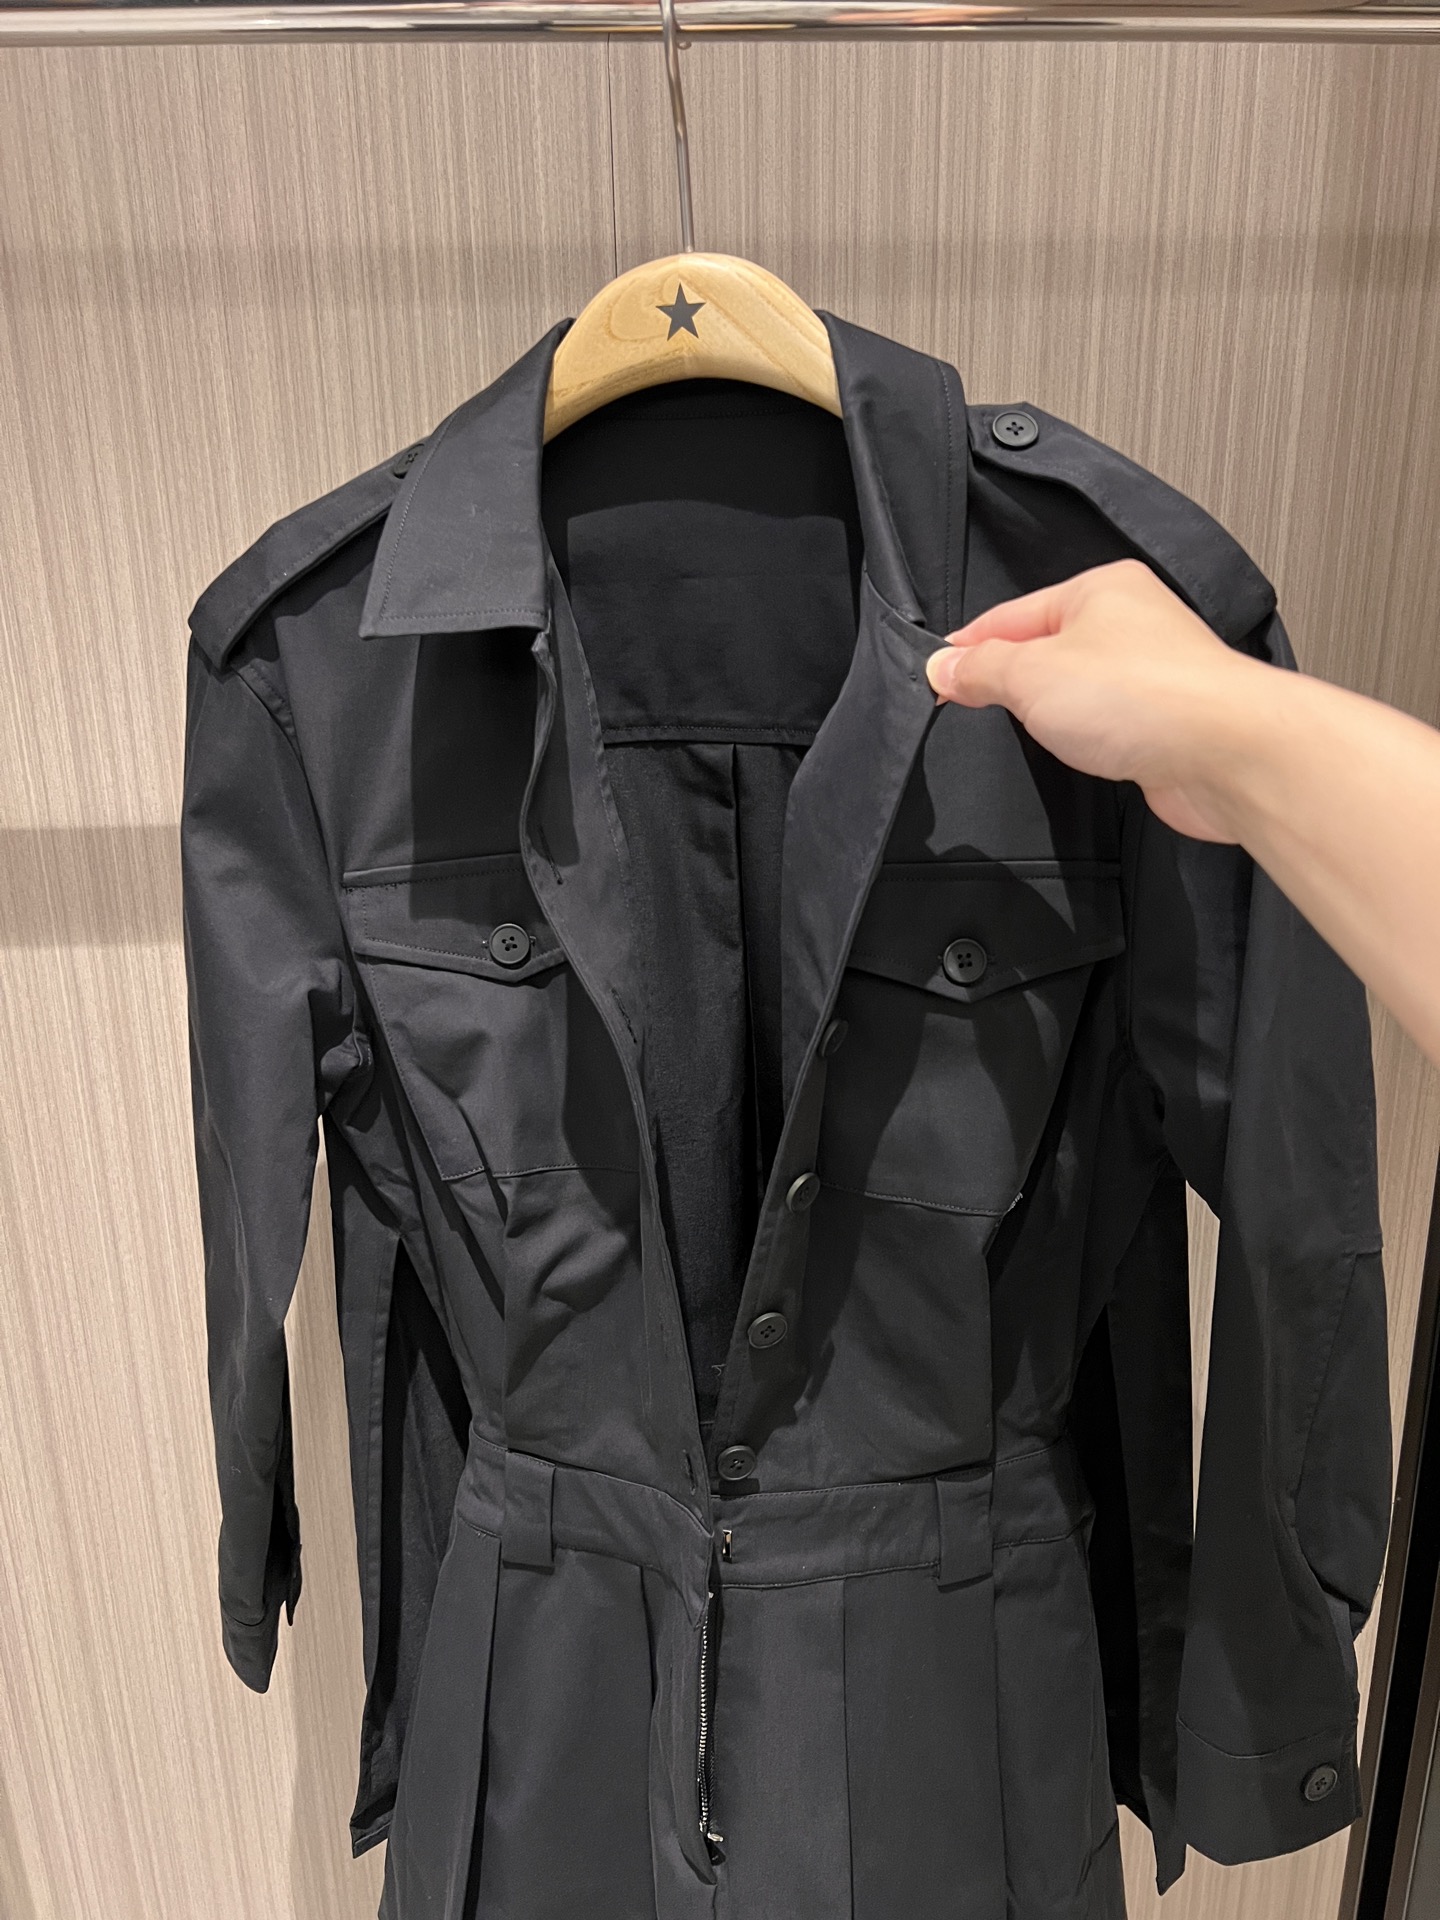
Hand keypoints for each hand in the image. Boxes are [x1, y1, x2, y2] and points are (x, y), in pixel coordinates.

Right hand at [925, 559, 1270, 841]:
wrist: (1226, 752)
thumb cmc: (1147, 696)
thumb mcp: (1032, 674)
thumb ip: (981, 669)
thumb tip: (945, 666)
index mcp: (1100, 589)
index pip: (1013, 614)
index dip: (969, 648)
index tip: (937, 677)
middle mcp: (1131, 624)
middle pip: (1046, 649)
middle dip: (1010, 681)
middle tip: (969, 706)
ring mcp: (1152, 674)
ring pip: (1079, 689)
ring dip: (1051, 714)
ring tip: (1030, 731)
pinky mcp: (1166, 723)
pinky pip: (1108, 725)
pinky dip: (1086, 740)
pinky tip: (1079, 754)